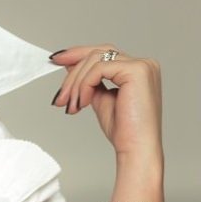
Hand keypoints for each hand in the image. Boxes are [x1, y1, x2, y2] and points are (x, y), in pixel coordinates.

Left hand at [50, 46, 162, 162]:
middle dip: (73, 71)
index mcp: (137, 69)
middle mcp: (143, 64)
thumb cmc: (124, 130)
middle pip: (98, 54)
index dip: (78, 54)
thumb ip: (88, 81)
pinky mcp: (137, 70)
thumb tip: (70, 65)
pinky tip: (82, 102)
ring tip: (70, 104)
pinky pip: (99, 69)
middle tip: (59, 94)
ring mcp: (141, 65)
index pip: (103, 53)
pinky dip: (85, 85)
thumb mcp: (99, 98)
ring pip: (95, 60)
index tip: (57, 60)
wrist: (136, 148)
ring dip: (76, 83)